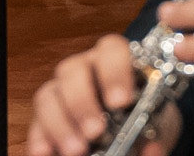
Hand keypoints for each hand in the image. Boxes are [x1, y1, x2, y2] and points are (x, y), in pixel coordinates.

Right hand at [26, 34, 171, 155]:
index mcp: (117, 63)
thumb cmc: (146, 124)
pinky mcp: (45, 117)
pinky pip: (36, 122)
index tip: (122, 101)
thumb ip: (156, 136)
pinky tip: (47, 153)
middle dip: (82, 101)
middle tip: (96, 131)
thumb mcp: (157, 128)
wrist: (136, 138)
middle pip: (73, 71)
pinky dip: (41, 138)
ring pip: (49, 94)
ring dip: (60, 123)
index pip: (111, 49)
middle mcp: (85, 70)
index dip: (115, 70)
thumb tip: (153, 149)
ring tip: (77, 150)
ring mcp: (61, 91)